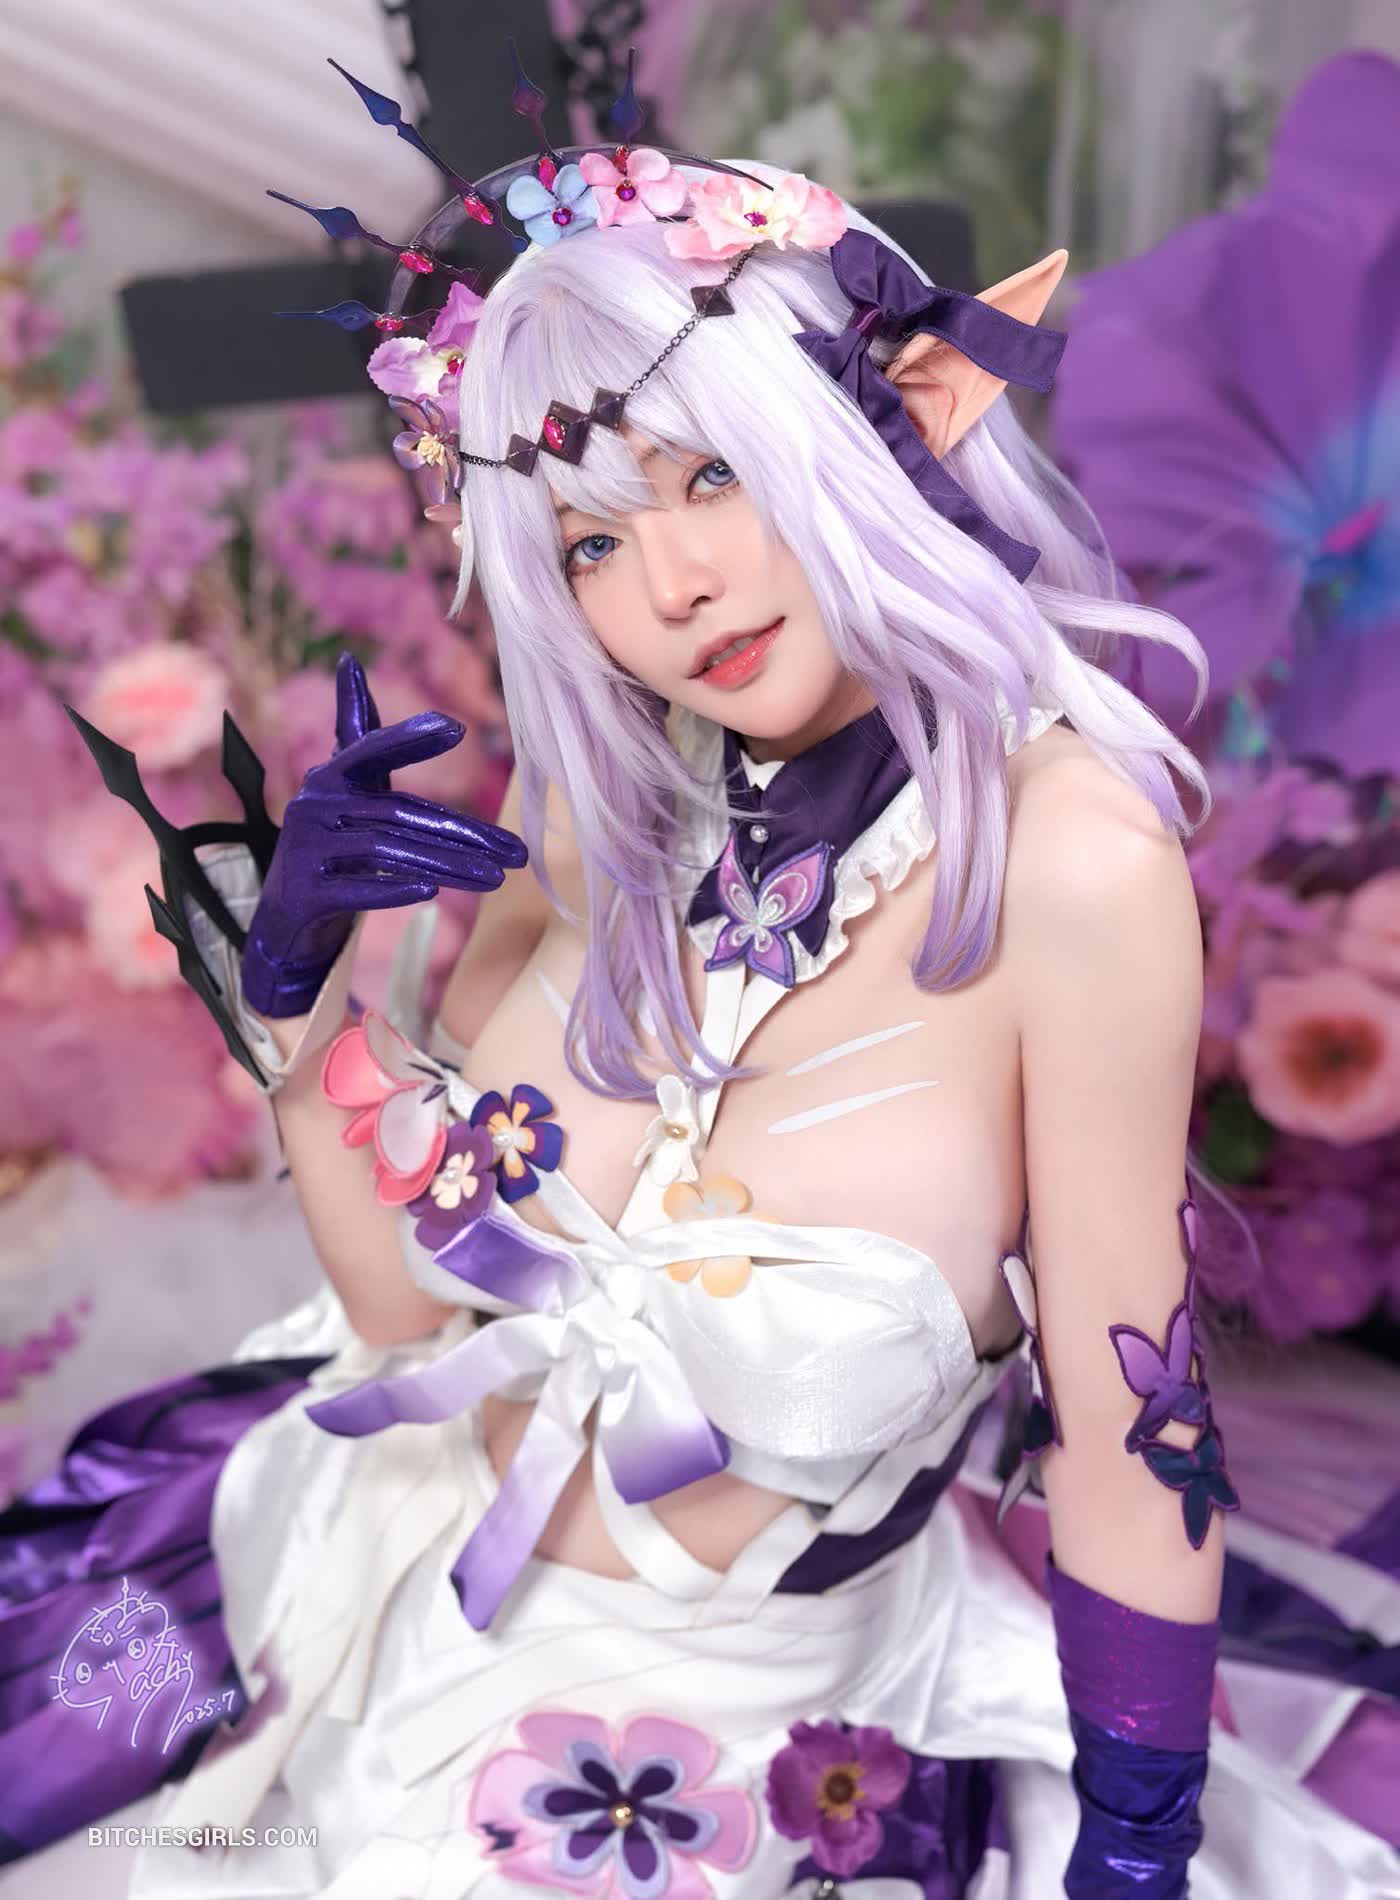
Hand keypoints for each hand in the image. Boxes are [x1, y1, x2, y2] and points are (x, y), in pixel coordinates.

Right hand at [241, 653, 527, 1017]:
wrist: (287, 910)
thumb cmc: (333, 839)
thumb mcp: (351, 787)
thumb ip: (359, 733)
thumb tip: (349, 661)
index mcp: (332, 777)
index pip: (374, 752)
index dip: (411, 739)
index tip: (456, 728)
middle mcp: (314, 806)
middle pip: (398, 814)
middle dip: (463, 834)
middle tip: (517, 853)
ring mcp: (305, 850)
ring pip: (385, 851)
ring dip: (445, 865)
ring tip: (494, 879)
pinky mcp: (304, 892)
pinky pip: (353, 890)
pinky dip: (391, 890)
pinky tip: (430, 893)